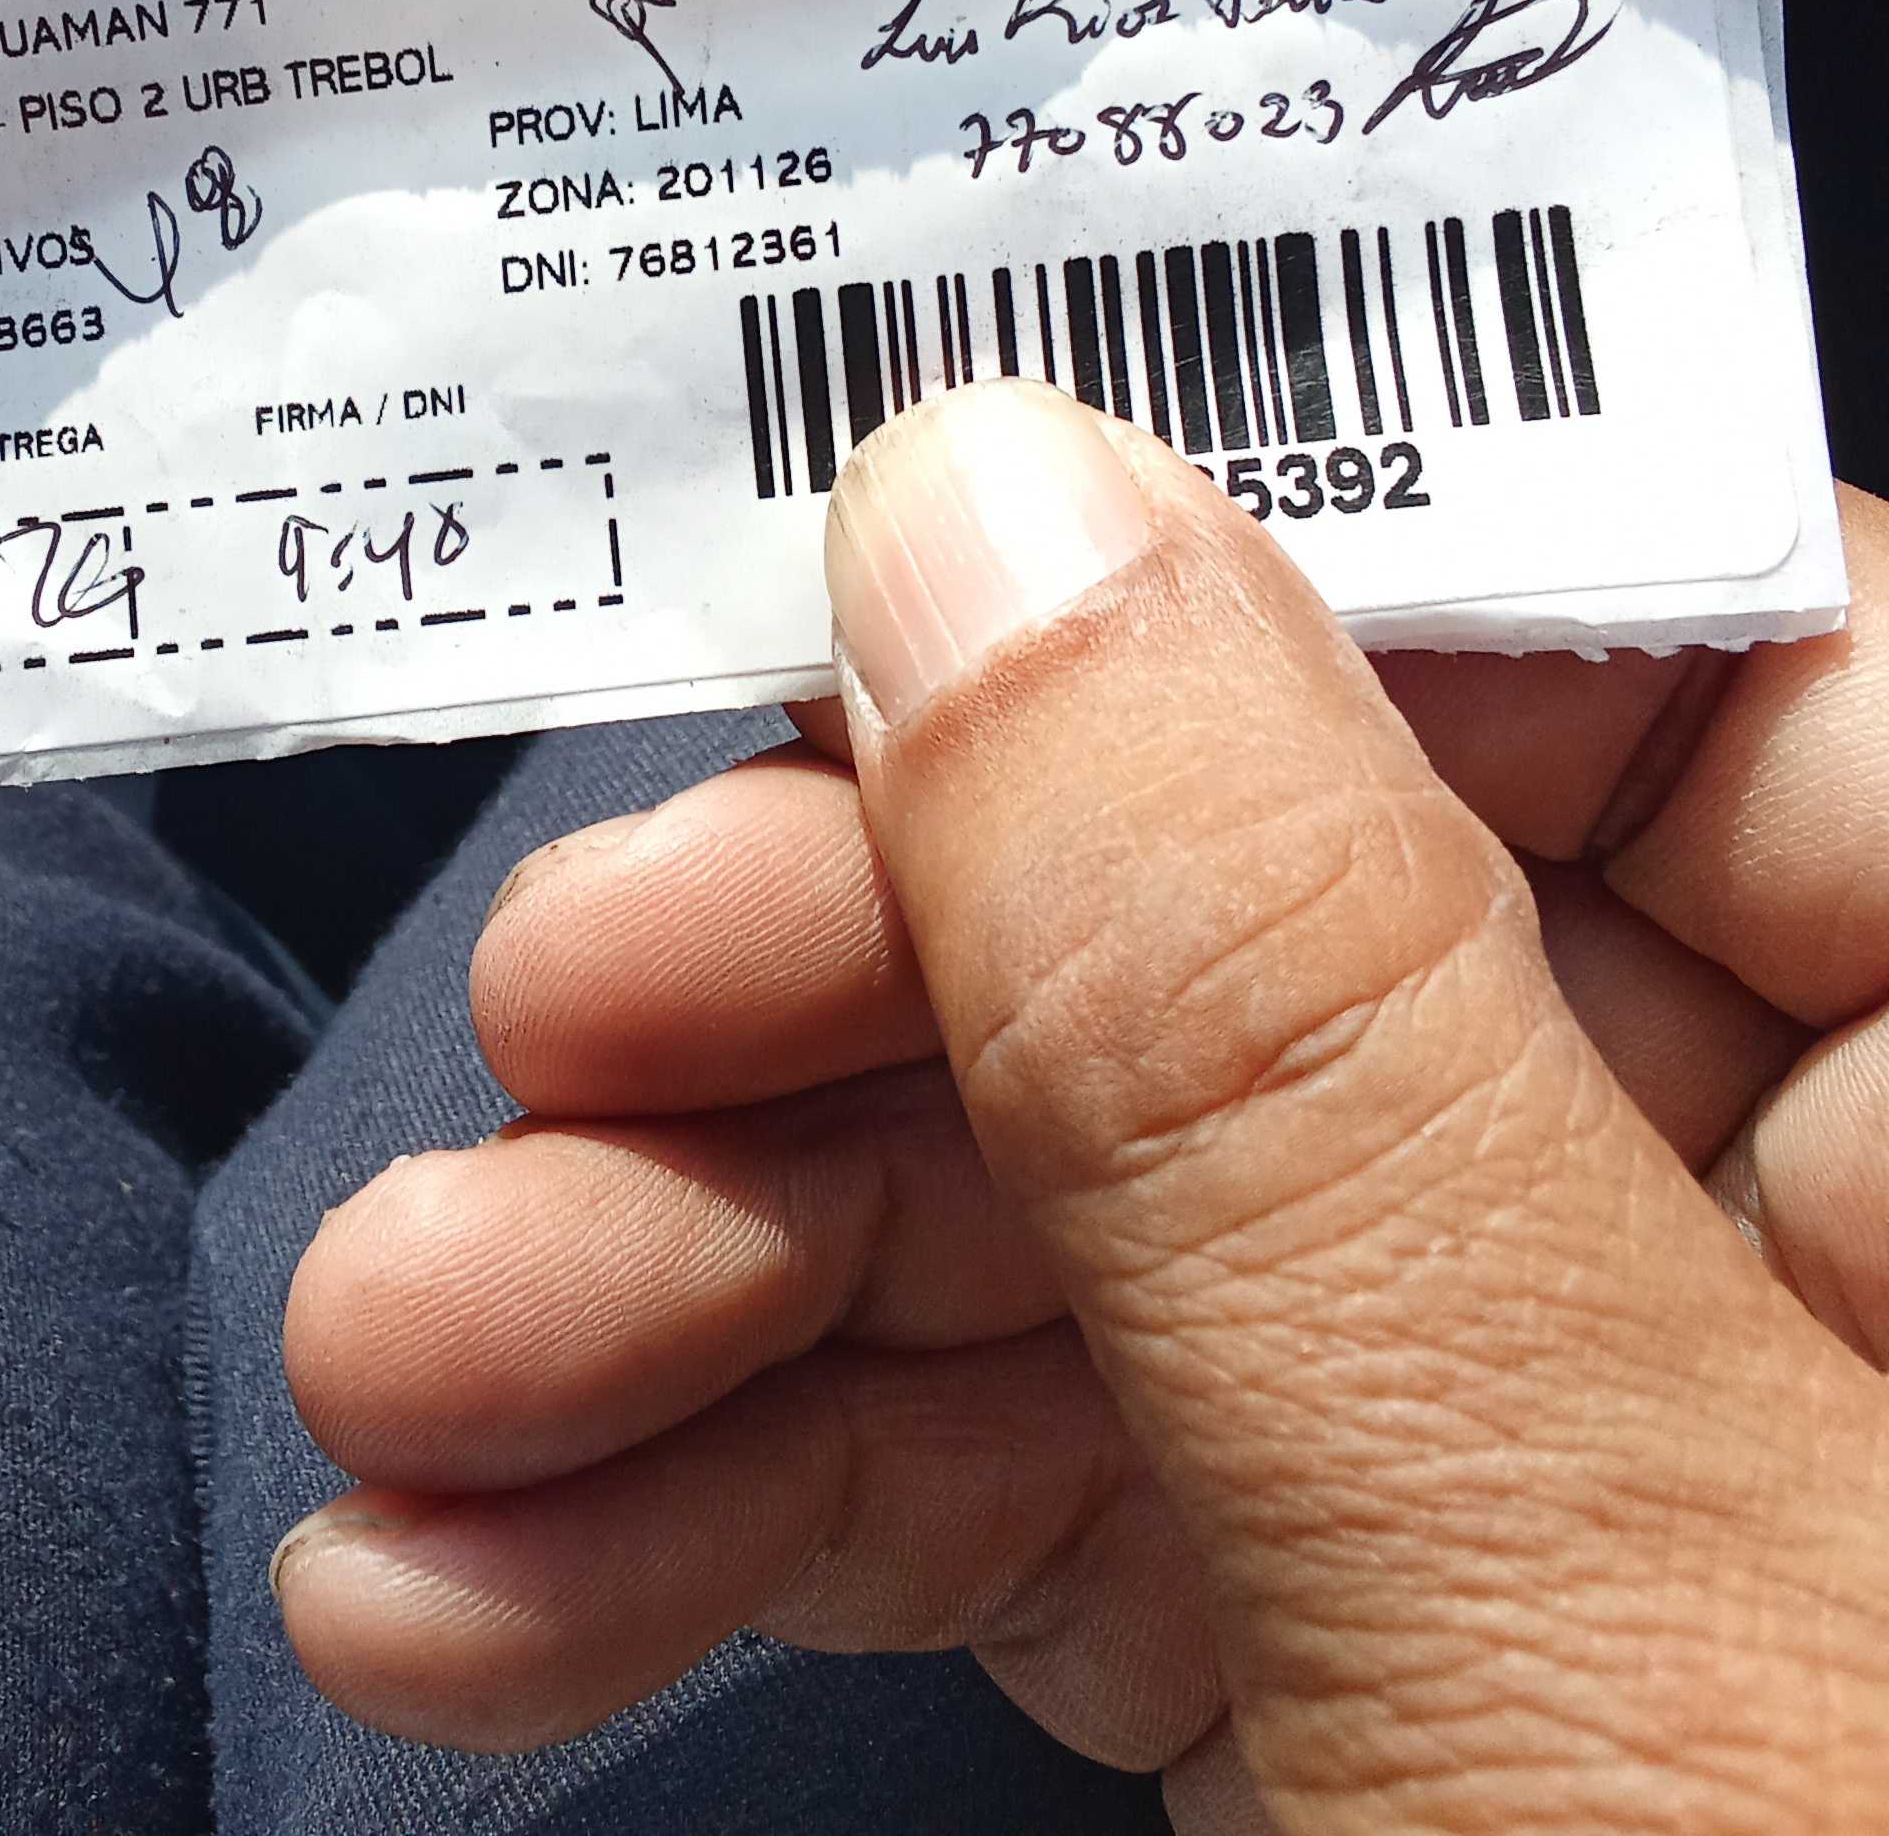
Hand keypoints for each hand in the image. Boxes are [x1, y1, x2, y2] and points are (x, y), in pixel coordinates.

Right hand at [275, 383, 1888, 1830]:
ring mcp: (1535, 1469)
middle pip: (1286, 926)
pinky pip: (1038, 1484)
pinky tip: (486, 1580)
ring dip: (705, 1287)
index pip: (1686, 653)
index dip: (1283, 541)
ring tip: (414, 1370)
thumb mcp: (1576, 1577)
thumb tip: (996, 498)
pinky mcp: (1334, 1668)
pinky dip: (752, 1516)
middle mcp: (1777, 1251)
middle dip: (858, 982)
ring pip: (1095, 1217)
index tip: (881, 513)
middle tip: (562, 1010)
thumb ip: (1285, 1038)